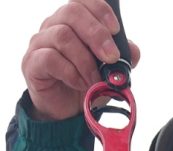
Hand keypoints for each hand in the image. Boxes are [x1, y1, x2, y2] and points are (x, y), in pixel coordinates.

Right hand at [21, 0, 139, 120]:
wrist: (66, 111)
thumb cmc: (86, 83)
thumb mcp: (109, 71)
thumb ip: (122, 58)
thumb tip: (133, 51)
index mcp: (72, 21)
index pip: (82, 1)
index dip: (100, 10)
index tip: (116, 30)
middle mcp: (53, 25)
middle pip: (72, 13)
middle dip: (96, 35)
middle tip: (111, 57)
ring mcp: (40, 43)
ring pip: (62, 36)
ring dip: (85, 61)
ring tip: (96, 80)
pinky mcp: (32, 63)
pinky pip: (50, 59)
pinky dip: (71, 73)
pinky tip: (81, 84)